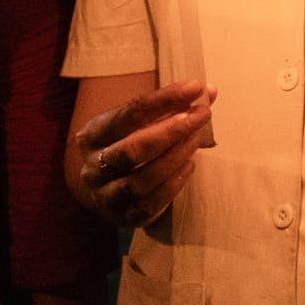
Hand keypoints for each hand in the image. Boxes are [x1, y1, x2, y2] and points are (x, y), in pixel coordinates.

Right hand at [74, 81, 214, 227]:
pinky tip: (190, 164)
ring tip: (197, 138)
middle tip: (202, 114)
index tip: (196, 87)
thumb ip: (173, 106)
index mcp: (93, 135)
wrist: (109, 188)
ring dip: (176, 156)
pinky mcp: (124, 216)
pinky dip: (175, 182)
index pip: (129, 113)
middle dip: (172, 130)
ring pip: (141, 179)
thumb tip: (211, 91)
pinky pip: (151, 203)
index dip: (164, 99)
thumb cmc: (131, 144)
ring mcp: (106, 195)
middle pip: (132, 149)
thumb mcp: (140, 122)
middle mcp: (93, 167)